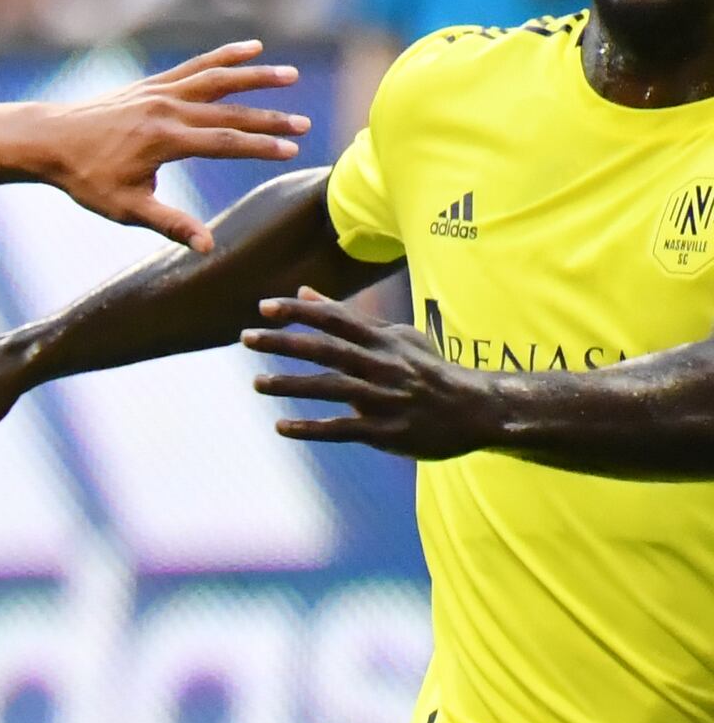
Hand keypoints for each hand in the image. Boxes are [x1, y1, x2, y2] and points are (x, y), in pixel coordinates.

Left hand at [33, 39, 309, 248]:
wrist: (48, 141)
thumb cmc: (85, 179)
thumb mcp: (125, 208)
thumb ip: (170, 223)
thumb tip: (208, 247)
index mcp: (164, 142)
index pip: (224, 143)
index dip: (260, 147)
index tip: (291, 150)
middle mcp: (166, 111)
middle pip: (228, 112)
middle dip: (269, 117)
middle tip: (304, 123)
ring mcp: (159, 93)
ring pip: (216, 79)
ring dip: (255, 75)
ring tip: (289, 74)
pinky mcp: (152, 84)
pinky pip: (195, 66)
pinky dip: (224, 56)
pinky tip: (252, 48)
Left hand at [246, 294, 500, 457]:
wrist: (475, 409)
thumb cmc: (426, 369)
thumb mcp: (395, 336)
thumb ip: (348, 317)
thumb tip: (303, 291)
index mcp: (384, 340)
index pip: (336, 320)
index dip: (299, 312)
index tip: (263, 307)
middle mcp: (382, 366)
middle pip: (327, 350)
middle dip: (285, 343)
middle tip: (246, 338)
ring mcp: (384, 398)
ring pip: (331, 389)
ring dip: (291, 385)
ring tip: (256, 384)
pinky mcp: (387, 431)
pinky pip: (343, 430)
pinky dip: (311, 428)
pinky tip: (281, 426)